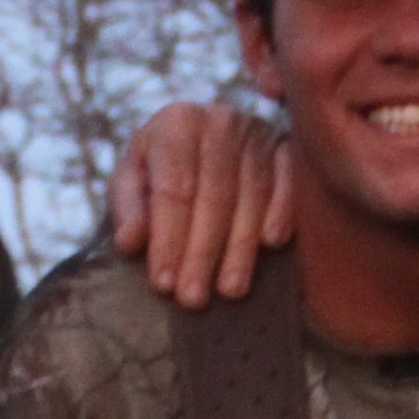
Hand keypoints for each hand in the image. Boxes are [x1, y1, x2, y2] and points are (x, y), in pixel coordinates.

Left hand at [106, 101, 297, 308]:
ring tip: (229, 289)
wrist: (203, 143)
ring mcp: (258, 130)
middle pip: (213, 195)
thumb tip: (130, 242)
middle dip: (202, 252)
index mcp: (176, 122)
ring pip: (251, 195)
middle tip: (193, 298)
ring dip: (240, 246)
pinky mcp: (287, 146)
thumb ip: (128, 208)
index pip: (173, 190)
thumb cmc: (162, 168)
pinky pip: (289, 180)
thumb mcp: (134, 180)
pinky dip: (282, 210)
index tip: (163, 284)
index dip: (167, 240)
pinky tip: (272, 243)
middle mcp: (219, 119)